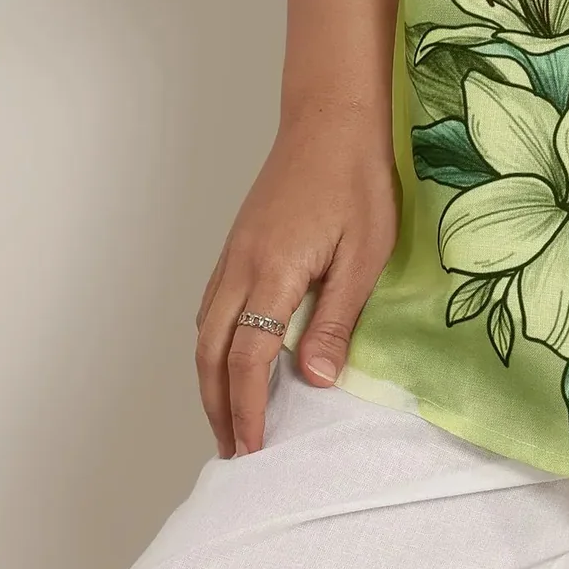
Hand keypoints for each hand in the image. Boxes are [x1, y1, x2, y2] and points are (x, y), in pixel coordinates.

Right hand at [194, 100, 396, 458]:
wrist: (333, 115)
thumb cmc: (357, 177)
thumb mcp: (365, 251)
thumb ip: (339, 317)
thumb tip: (316, 380)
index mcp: (273, 271)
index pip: (246, 358)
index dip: (247, 410)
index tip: (254, 450)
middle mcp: (241, 266)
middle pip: (210, 353)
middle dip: (217, 408)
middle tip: (233, 452)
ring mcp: (234, 253)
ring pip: (204, 331)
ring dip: (211, 380)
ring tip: (229, 419)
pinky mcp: (239, 243)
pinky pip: (211, 306)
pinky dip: (213, 345)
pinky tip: (232, 359)